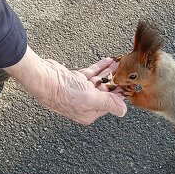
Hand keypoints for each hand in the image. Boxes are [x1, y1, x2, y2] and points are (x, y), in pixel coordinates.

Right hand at [5, 48, 126, 124]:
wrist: (44, 79)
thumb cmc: (64, 92)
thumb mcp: (91, 99)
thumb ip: (109, 103)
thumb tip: (123, 112)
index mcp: (89, 113)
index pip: (109, 104)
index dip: (120, 94)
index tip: (130, 84)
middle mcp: (84, 103)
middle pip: (105, 92)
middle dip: (116, 81)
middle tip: (126, 72)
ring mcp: (79, 90)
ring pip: (98, 81)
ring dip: (109, 72)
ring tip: (119, 63)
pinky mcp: (74, 79)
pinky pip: (90, 73)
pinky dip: (99, 67)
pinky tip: (108, 60)